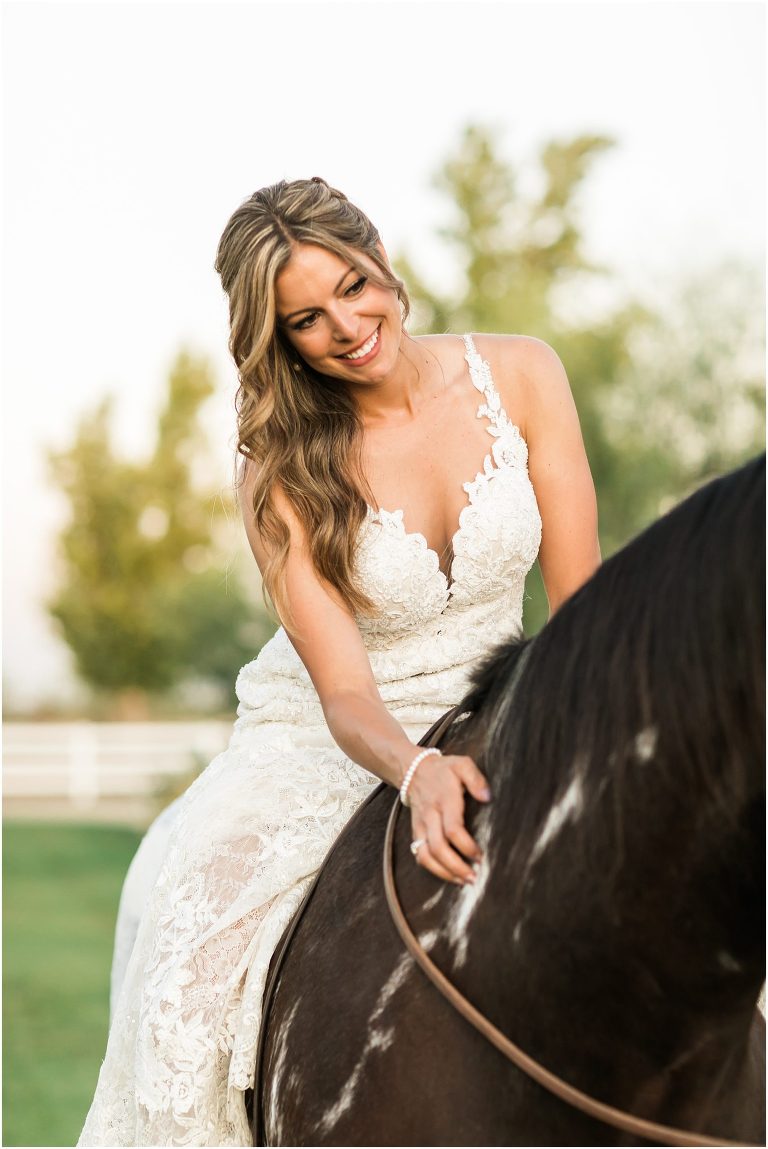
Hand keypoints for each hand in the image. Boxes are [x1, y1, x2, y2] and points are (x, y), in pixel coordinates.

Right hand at [406, 754, 491, 883]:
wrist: (413, 770)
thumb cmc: (443, 769)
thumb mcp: (462, 764)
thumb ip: (476, 779)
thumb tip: (487, 797)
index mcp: (444, 800)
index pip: (452, 829)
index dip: (466, 846)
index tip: (480, 856)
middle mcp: (430, 815)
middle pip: (438, 848)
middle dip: (456, 867)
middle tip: (474, 877)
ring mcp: (420, 825)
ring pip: (426, 855)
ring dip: (444, 872)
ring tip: (463, 882)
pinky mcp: (416, 832)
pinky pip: (420, 855)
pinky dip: (433, 869)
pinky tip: (449, 875)